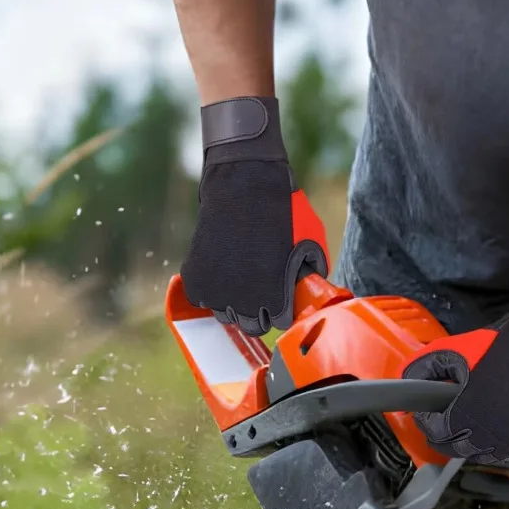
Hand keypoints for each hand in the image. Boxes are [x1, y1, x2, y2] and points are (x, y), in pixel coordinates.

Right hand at [180, 95, 326, 334]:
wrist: (245, 181)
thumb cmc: (283, 210)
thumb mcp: (312, 244)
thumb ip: (311, 273)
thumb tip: (310, 290)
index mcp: (277, 300)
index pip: (279, 325)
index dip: (280, 311)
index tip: (279, 298)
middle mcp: (246, 303)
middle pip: (251, 327)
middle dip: (258, 312)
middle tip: (260, 290)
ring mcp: (219, 292)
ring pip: (225, 313)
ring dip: (233, 301)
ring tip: (241, 276)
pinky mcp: (196, 277)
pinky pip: (202, 297)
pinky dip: (210, 287)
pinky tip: (222, 269)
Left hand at [402, 275, 508, 463]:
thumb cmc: (502, 346)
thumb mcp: (454, 350)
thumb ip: (423, 370)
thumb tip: (406, 390)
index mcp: (469, 411)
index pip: (436, 431)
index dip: (427, 421)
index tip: (426, 411)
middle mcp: (490, 433)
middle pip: (453, 447)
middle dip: (442, 433)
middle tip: (440, 418)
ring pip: (475, 455)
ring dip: (464, 441)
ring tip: (462, 421)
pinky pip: (498, 455)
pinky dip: (487, 446)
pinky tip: (484, 427)